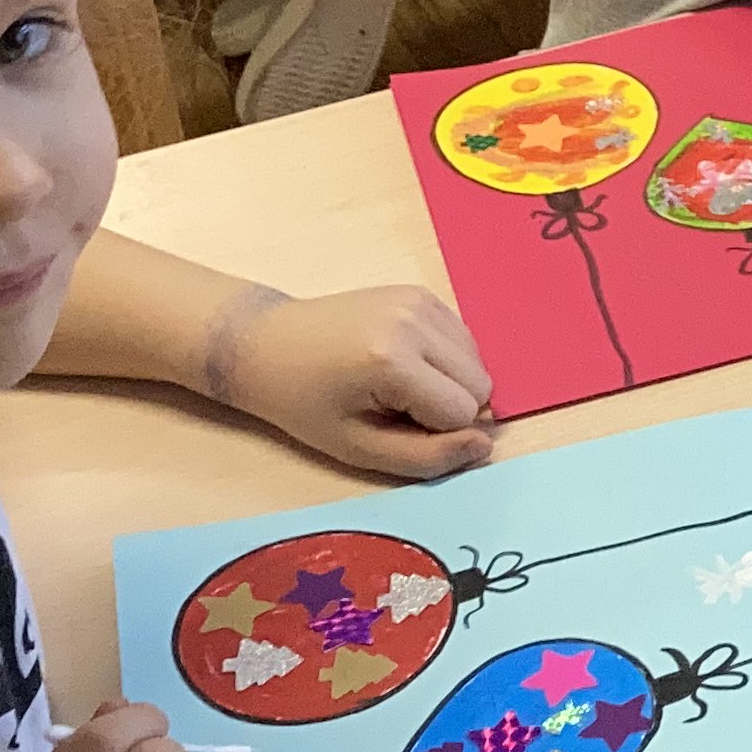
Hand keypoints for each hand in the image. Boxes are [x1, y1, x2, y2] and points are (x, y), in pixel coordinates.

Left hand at [210, 285, 496, 478]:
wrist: (267, 343)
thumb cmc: (305, 403)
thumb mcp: (356, 447)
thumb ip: (425, 457)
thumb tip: (485, 447)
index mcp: (393, 361)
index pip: (463, 413)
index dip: (433, 432)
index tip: (389, 424)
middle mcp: (415, 322)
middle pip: (481, 385)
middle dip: (449, 407)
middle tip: (395, 407)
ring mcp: (420, 301)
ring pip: (479, 362)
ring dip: (450, 383)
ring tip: (398, 385)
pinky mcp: (421, 293)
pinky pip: (465, 339)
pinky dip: (446, 360)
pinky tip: (405, 363)